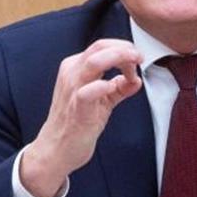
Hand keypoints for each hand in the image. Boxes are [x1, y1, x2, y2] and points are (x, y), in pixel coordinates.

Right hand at [21, 39, 142, 196]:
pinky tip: (115, 89)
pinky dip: (105, 86)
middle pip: (100, 46)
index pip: (102, 46)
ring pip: (94, 61)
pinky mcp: (77, 107)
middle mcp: (72, 73)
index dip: (123, 49)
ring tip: (133, 67)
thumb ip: (118, 89)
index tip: (137, 62)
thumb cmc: (76, 124)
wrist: (57, 149)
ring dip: (119, 59)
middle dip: (125, 49)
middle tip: (140, 58)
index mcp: (76, 67)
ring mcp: (72, 89)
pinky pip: (89, 91)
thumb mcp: (101, 102)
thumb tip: (136, 80)